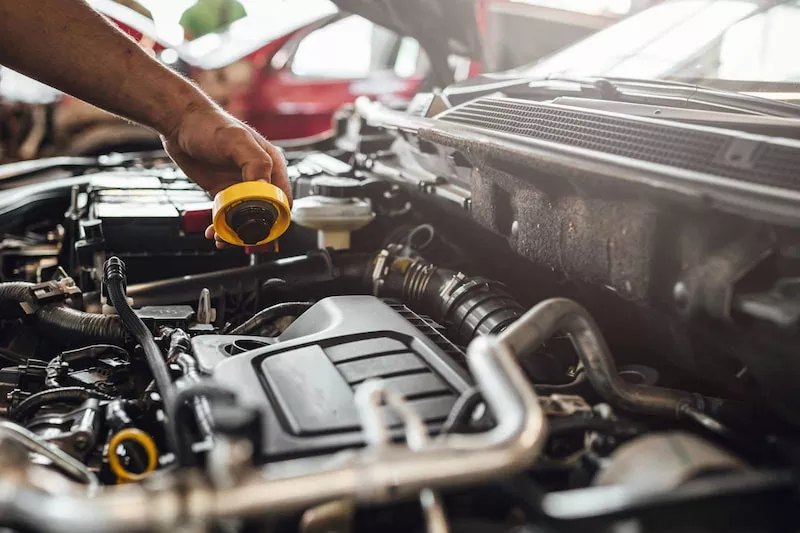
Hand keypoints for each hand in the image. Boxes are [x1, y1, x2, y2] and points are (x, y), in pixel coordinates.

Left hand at [161, 103, 290, 247]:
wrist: (179, 123)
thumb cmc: (209, 124)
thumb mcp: (236, 141)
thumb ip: (255, 163)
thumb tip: (265, 189)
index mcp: (271, 164)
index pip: (283, 198)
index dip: (276, 216)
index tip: (261, 227)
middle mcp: (259, 177)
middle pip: (266, 213)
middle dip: (254, 229)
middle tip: (238, 237)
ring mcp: (241, 185)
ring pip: (246, 218)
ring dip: (236, 232)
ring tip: (222, 238)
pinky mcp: (224, 191)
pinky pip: (229, 215)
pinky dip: (222, 227)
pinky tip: (213, 232)